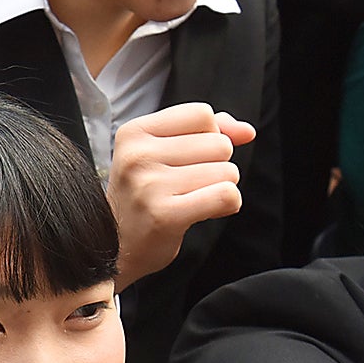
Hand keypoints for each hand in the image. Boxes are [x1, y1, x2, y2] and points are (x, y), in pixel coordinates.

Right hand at [106, 104, 254, 288]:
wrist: (116, 248)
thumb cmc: (144, 197)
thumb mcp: (164, 154)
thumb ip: (208, 132)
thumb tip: (247, 131)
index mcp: (134, 132)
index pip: (202, 114)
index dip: (209, 136)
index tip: (189, 158)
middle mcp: (138, 155)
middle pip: (219, 143)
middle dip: (217, 165)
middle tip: (190, 184)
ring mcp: (149, 185)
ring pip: (227, 171)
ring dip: (221, 187)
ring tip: (193, 199)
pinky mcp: (165, 215)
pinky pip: (226, 196)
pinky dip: (228, 205)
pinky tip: (206, 211)